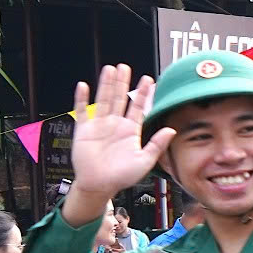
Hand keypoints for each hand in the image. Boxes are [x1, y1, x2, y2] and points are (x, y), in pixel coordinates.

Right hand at [67, 66, 175, 208]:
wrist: (99, 186)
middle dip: (123, 82)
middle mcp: (115, 125)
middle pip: (120, 98)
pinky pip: (82, 111)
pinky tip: (83, 86)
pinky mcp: (84, 130)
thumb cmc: (121, 176)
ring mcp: (99, 125)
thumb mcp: (144, 161)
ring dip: (106, 85)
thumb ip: (157, 145)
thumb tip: (171, 130)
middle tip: (126, 67)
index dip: (143, 93)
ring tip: (110, 70)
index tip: (148, 79)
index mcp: (130, 131)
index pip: (138, 107)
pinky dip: (81, 99)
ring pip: (103, 100)